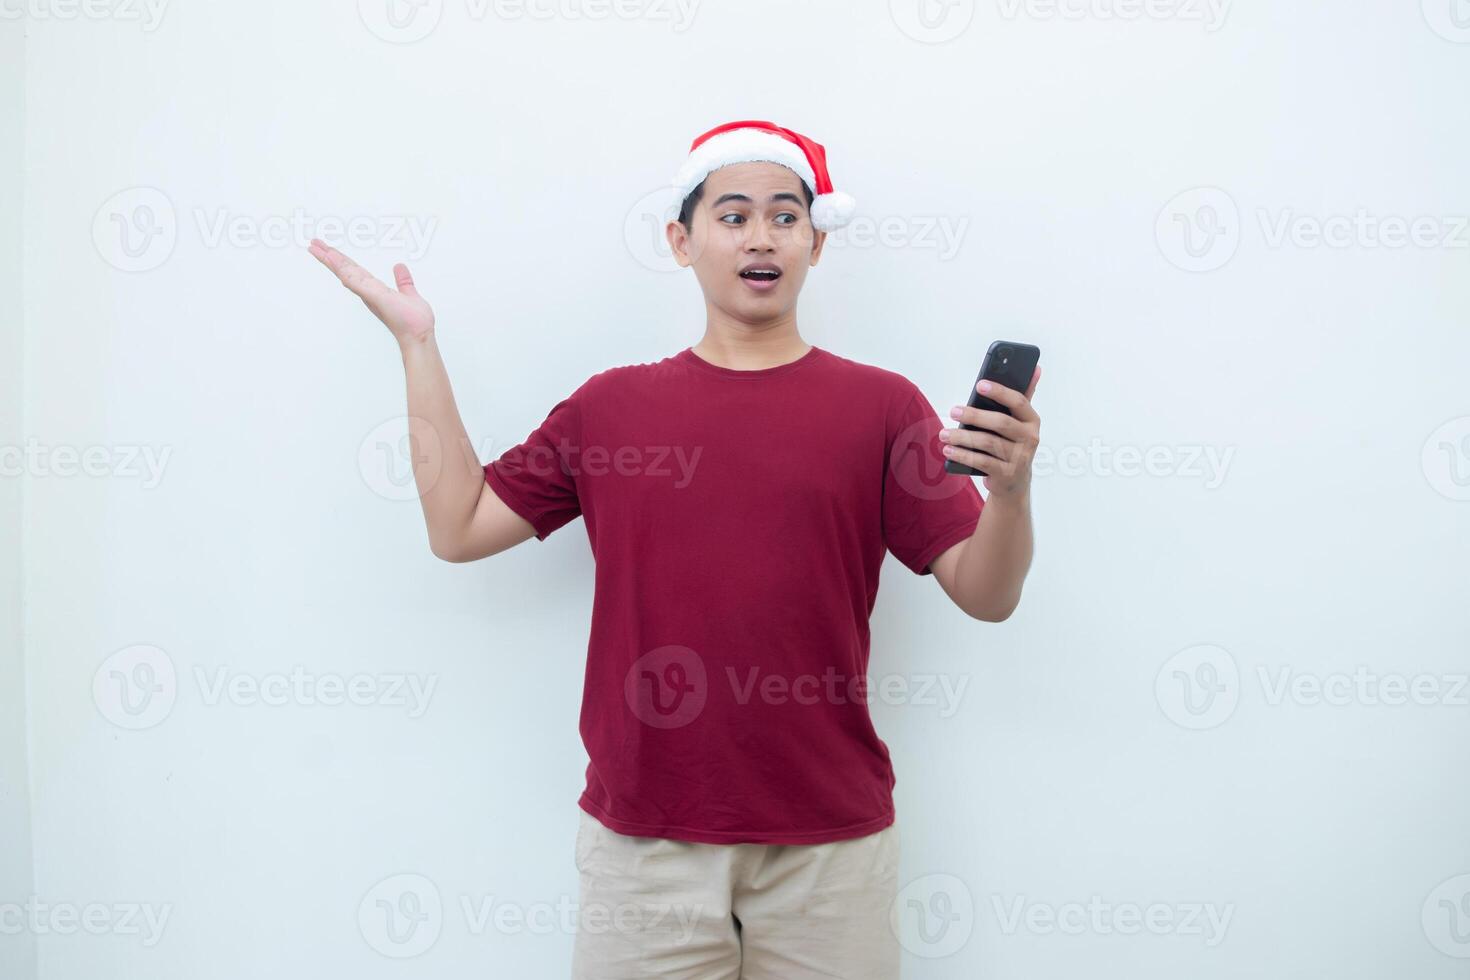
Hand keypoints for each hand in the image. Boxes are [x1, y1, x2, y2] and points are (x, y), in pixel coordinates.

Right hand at [307, 238, 433, 346]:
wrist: (418, 336)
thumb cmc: (413, 322)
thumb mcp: (409, 295)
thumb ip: (404, 281)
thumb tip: (400, 267)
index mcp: (375, 289)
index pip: (354, 270)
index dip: (341, 259)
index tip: (329, 249)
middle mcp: (368, 292)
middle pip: (345, 269)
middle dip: (329, 256)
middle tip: (314, 243)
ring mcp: (370, 294)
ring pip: (347, 273)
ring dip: (331, 260)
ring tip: (317, 248)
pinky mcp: (375, 297)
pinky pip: (357, 281)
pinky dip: (345, 271)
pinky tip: (333, 261)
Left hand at [939, 367, 1041, 496]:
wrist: (1014, 482)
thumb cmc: (1011, 443)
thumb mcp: (1018, 421)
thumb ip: (1023, 396)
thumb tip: (1035, 367)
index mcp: (1032, 420)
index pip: (1018, 402)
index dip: (1000, 392)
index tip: (979, 384)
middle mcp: (1030, 438)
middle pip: (1001, 423)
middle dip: (974, 416)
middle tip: (953, 411)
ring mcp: (1019, 458)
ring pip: (988, 443)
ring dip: (963, 437)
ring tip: (944, 434)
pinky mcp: (1006, 474)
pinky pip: (982, 462)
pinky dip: (963, 455)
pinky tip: (949, 450)